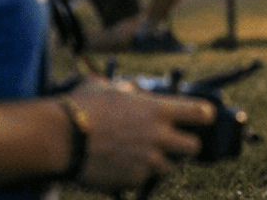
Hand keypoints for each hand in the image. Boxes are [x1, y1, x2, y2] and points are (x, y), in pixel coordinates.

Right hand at [67, 76, 215, 188]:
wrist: (61, 139)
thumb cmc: (82, 107)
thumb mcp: (110, 87)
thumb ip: (129, 90)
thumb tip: (134, 91)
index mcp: (158, 110)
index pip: (202, 113)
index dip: (205, 115)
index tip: (203, 117)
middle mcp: (159, 137)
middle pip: (194, 147)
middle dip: (187, 145)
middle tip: (174, 142)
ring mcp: (147, 161)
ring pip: (169, 167)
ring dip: (160, 161)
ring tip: (140, 154)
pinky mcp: (133, 181)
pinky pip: (143, 179)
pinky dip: (136, 174)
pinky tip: (120, 165)